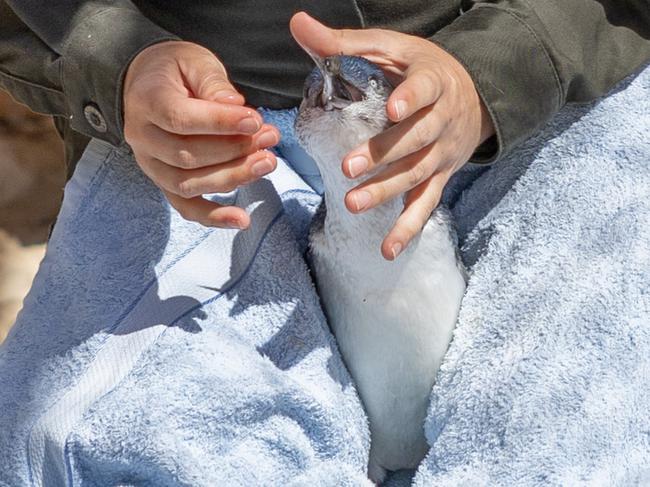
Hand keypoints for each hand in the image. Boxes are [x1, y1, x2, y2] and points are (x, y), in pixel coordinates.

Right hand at [123, 41, 279, 228]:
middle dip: (234, 150)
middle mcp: (142, 138)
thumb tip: (234, 105)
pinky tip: (242, 220)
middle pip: (187, 156)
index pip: (181, 120)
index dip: (220, 124)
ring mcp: (151, 165)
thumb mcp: (195, 62)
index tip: (254, 121)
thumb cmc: (176, 72)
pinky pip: (186, 207)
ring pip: (189, 184)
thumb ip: (213, 82)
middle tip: (269, 137)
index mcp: (147, 102)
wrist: (148, 85)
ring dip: (233, 177)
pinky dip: (214, 217)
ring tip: (267, 162)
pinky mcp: (164, 183)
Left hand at [290, 13, 494, 259]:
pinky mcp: (439, 177)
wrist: (473, 94)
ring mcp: (442, 153)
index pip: (425, 89)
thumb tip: (298, 23)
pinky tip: (387, 250)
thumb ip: (343, 42)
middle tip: (349, 168)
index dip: (411, 98)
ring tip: (353, 204)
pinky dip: (408, 228)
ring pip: (417, 174)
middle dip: (384, 154)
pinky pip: (425, 204)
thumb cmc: (420, 69)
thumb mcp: (390, 48)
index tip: (392, 109)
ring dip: (386, 191)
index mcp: (432, 81)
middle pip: (416, 139)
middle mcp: (442, 119)